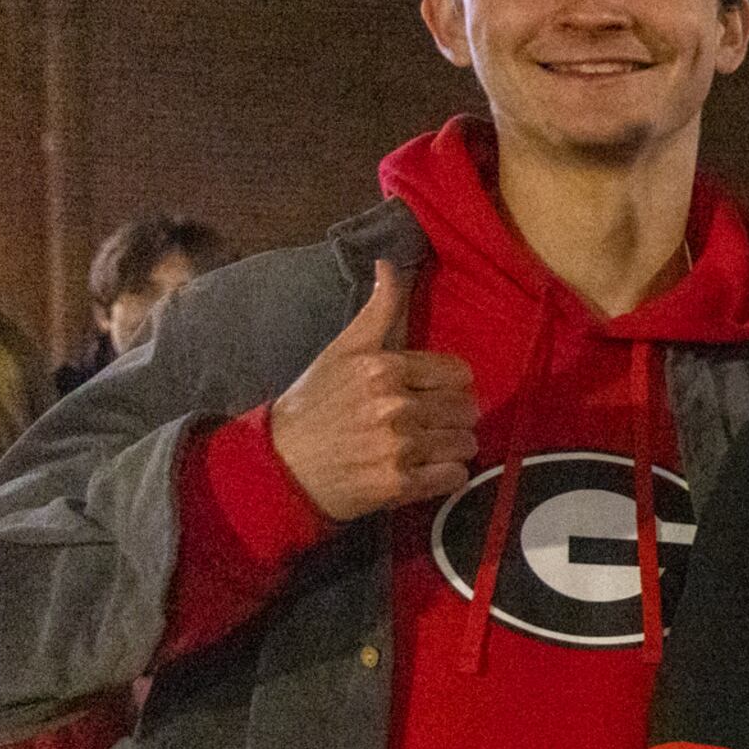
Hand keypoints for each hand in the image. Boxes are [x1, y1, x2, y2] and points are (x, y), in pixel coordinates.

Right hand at [268, 261, 476, 520]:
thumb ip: (377, 310)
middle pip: (466, 409)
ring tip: (427, 446)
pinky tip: (425, 470)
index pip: (458, 373)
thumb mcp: (343, 349)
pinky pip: (455, 476)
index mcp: (384, 368)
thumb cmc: (316, 403)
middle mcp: (395, 406)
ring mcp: (398, 447)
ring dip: (453, 446)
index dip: (450, 384)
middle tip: (430, 422)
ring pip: (465, 442)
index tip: (432, 392)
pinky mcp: (399, 484)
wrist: (281, 464)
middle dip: (453, 416)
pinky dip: (447, 475)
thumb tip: (389, 263)